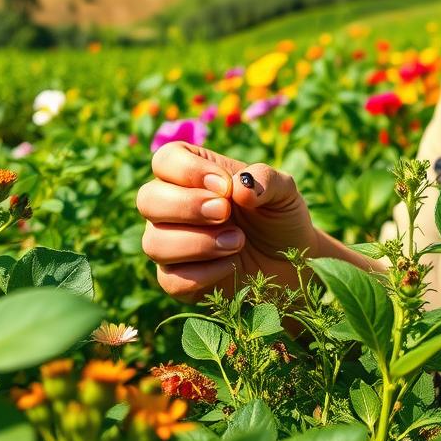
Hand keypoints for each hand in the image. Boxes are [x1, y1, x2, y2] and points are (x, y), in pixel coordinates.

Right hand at [137, 141, 317, 301]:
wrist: (293, 264)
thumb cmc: (279, 218)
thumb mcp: (283, 191)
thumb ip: (265, 180)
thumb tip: (239, 187)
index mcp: (192, 174)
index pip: (165, 160)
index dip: (188, 170)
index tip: (225, 186)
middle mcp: (172, 207)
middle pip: (147, 199)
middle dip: (186, 206)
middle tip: (224, 213)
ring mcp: (170, 244)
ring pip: (154, 242)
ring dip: (197, 243)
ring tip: (237, 242)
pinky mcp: (177, 280)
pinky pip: (170, 280)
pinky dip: (202, 274)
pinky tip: (231, 264)